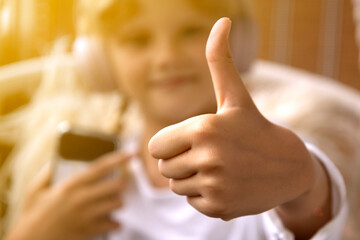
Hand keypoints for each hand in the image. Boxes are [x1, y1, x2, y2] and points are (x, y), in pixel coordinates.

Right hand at [5, 152, 130, 239]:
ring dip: (117, 201)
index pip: (101, 167)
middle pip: (115, 186)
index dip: (118, 158)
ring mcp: (87, 216)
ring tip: (111, 202)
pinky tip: (109, 219)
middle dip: (120, 183)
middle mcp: (82, 199)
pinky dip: (115, 221)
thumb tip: (57, 158)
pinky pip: (113, 224)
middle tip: (118, 183)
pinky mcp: (90, 231)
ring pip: (117, 204)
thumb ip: (47, 173)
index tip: (131, 153)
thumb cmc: (32, 215)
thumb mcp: (34, 190)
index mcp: (70, 185)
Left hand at [148, 18, 319, 221]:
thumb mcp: (235, 96)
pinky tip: (228, 184)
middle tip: (209, 154)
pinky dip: (205, 196)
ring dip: (192, 178)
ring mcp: (216, 185)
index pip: (155, 146)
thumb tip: (222, 20)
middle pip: (164, 167)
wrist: (290, 166)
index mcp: (203, 129)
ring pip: (177, 186)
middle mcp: (208, 158)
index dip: (170, 144)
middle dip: (181, 161)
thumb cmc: (255, 127)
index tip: (190, 140)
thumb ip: (220, 61)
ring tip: (220, 168)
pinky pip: (193, 202)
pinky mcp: (221, 208)